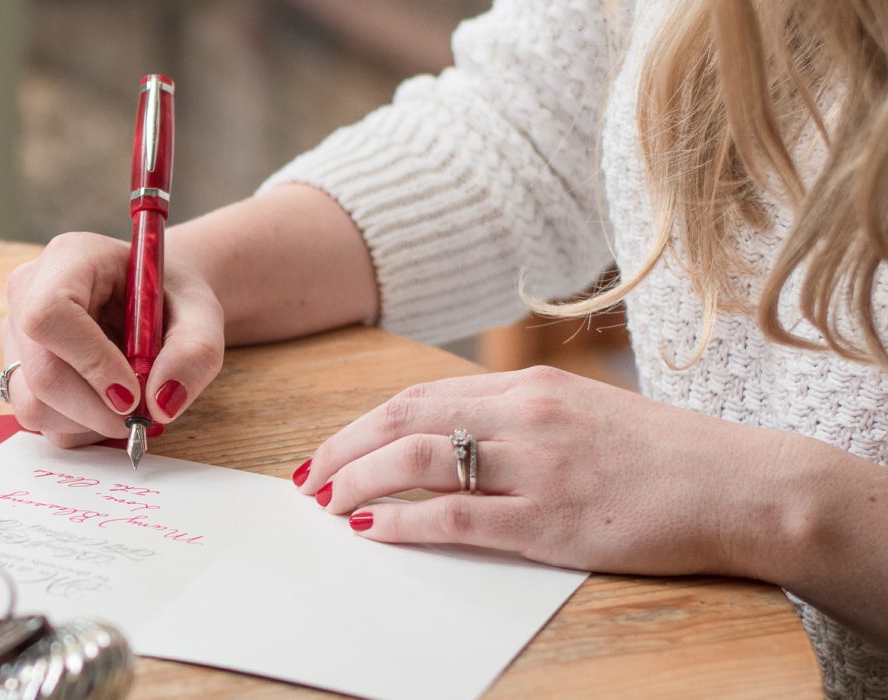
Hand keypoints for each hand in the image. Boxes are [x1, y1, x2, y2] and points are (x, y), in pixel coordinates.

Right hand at [0, 231, 223, 447]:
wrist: (157, 301)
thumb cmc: (174, 300)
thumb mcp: (202, 316)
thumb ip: (194, 353)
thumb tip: (162, 403)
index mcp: (71, 258)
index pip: (51, 314)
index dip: (91, 361)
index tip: (133, 392)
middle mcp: (29, 293)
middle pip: (41, 372)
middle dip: (98, 408)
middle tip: (144, 415)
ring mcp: (16, 336)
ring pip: (34, 405)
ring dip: (90, 421)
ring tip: (130, 403)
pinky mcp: (18, 371)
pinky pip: (40, 420)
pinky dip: (81, 427)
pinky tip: (108, 405)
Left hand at [295, 366, 790, 576]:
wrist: (741, 485)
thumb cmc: (662, 454)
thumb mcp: (582, 413)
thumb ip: (516, 420)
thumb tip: (449, 439)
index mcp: (528, 386)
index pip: (419, 396)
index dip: (363, 422)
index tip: (331, 447)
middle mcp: (524, 416)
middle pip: (404, 420)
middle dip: (344, 449)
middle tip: (308, 478)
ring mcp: (537, 467)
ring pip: (419, 461)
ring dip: (359, 481)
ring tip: (327, 504)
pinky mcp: (552, 521)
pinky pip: (458, 517)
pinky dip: (405, 522)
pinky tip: (375, 531)